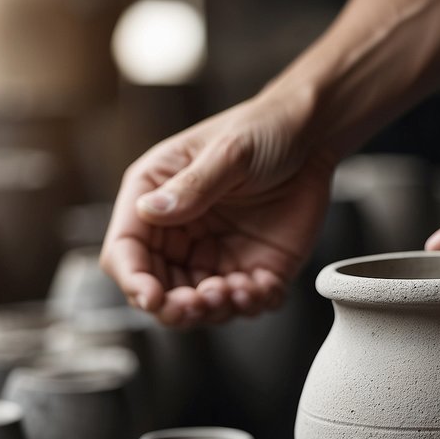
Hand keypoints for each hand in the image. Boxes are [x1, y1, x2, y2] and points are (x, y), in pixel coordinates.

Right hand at [101, 95, 335, 325]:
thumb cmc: (264, 129)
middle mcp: (180, 231)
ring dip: (213, 309)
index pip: (126, 249)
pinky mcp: (251, 268)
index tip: (151, 298)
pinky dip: (249, 305)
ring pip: (197, 304)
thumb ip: (193, 185)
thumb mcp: (229, 151)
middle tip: (200, 302)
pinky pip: (243, 303)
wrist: (314, 136)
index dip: (133, 279)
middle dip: (174, 306)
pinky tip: (260, 287)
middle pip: (156, 287)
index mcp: (156, 195)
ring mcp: (214, 254)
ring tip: (235, 290)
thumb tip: (150, 211)